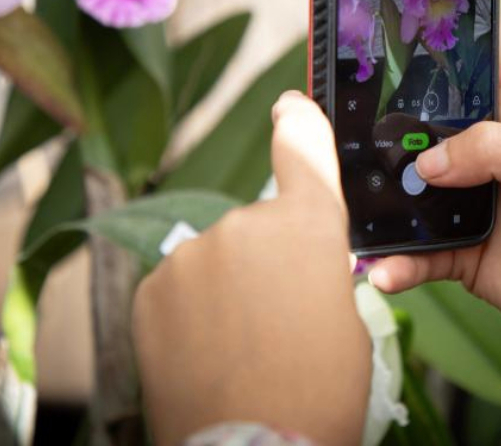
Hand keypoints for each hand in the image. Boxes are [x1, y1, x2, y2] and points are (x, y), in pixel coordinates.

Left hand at [133, 92, 370, 445]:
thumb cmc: (320, 395)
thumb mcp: (349, 323)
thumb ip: (321, 272)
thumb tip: (298, 272)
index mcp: (308, 226)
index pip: (304, 151)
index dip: (299, 124)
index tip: (289, 105)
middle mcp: (244, 224)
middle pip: (261, 227)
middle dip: (269, 263)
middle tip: (281, 323)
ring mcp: (191, 255)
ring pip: (217, 260)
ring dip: (227, 289)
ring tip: (241, 349)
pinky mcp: (151, 288)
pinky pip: (181, 286)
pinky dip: (192, 311)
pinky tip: (207, 353)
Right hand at [369, 23, 500, 392]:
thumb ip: (498, 151)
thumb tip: (430, 162)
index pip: (488, 53)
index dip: (457, 26)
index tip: (408, 6)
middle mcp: (489, 153)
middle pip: (429, 121)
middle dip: (391, 119)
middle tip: (346, 119)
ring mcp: (472, 203)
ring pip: (414, 190)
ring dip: (385, 197)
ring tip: (353, 202)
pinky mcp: (463, 253)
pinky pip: (418, 254)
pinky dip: (397, 262)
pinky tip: (384, 270)